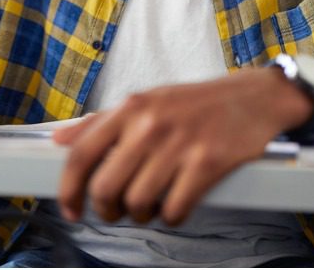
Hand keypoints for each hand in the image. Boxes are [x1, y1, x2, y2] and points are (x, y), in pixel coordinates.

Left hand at [55, 70, 311, 225]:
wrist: (253, 98)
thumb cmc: (196, 104)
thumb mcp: (145, 102)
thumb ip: (100, 123)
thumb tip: (59, 141)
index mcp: (130, 108)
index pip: (81, 154)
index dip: (68, 189)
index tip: (70, 209)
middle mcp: (149, 124)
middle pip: (105, 187)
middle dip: (106, 210)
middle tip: (116, 211)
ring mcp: (179, 144)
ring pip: (138, 203)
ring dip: (140, 215)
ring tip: (149, 206)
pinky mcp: (208, 163)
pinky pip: (173, 209)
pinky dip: (170, 216)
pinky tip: (175, 205)